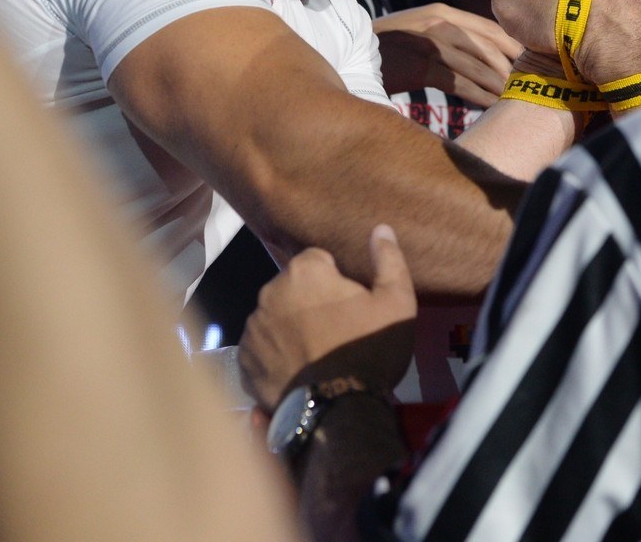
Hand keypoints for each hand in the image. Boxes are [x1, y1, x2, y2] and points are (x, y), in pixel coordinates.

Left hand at [239, 226, 415, 410]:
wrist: (339, 411)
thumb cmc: (370, 350)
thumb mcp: (396, 302)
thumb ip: (388, 260)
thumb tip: (380, 228)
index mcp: (303, 272)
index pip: (317, 260)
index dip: (336, 280)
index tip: (350, 305)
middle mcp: (269, 293)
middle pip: (293, 287)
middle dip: (310, 301)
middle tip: (336, 331)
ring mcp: (252, 329)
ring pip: (275, 316)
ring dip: (290, 327)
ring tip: (317, 354)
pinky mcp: (244, 361)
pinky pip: (262, 347)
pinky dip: (276, 354)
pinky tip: (298, 370)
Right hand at [375, 3, 521, 105]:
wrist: (352, 56)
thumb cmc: (391, 49)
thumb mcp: (423, 31)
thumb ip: (453, 36)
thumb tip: (490, 55)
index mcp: (443, 11)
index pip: (491, 27)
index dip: (515, 46)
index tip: (534, 63)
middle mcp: (439, 22)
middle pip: (490, 46)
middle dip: (513, 68)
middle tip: (531, 86)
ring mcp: (430, 43)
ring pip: (478, 66)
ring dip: (499, 86)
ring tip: (514, 101)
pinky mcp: (420, 66)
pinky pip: (460, 84)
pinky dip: (479, 97)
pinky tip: (490, 107)